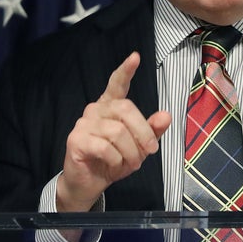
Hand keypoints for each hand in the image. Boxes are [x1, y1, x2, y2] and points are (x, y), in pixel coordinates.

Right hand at [56, 52, 171, 211]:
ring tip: (130, 163)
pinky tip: (113, 165)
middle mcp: (96, 109)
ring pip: (118, 131)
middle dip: (143, 132)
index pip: (117, 83)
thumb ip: (152, 130)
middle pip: (127, 109)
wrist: (90, 184)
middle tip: (150, 151)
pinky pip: (106, 147)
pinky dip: (116, 161)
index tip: (135, 57)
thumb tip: (166, 115)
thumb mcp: (139, 146)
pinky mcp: (76, 140)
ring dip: (131, 152)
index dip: (126, 70)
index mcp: (111, 106)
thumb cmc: (114, 161)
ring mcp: (84, 123)